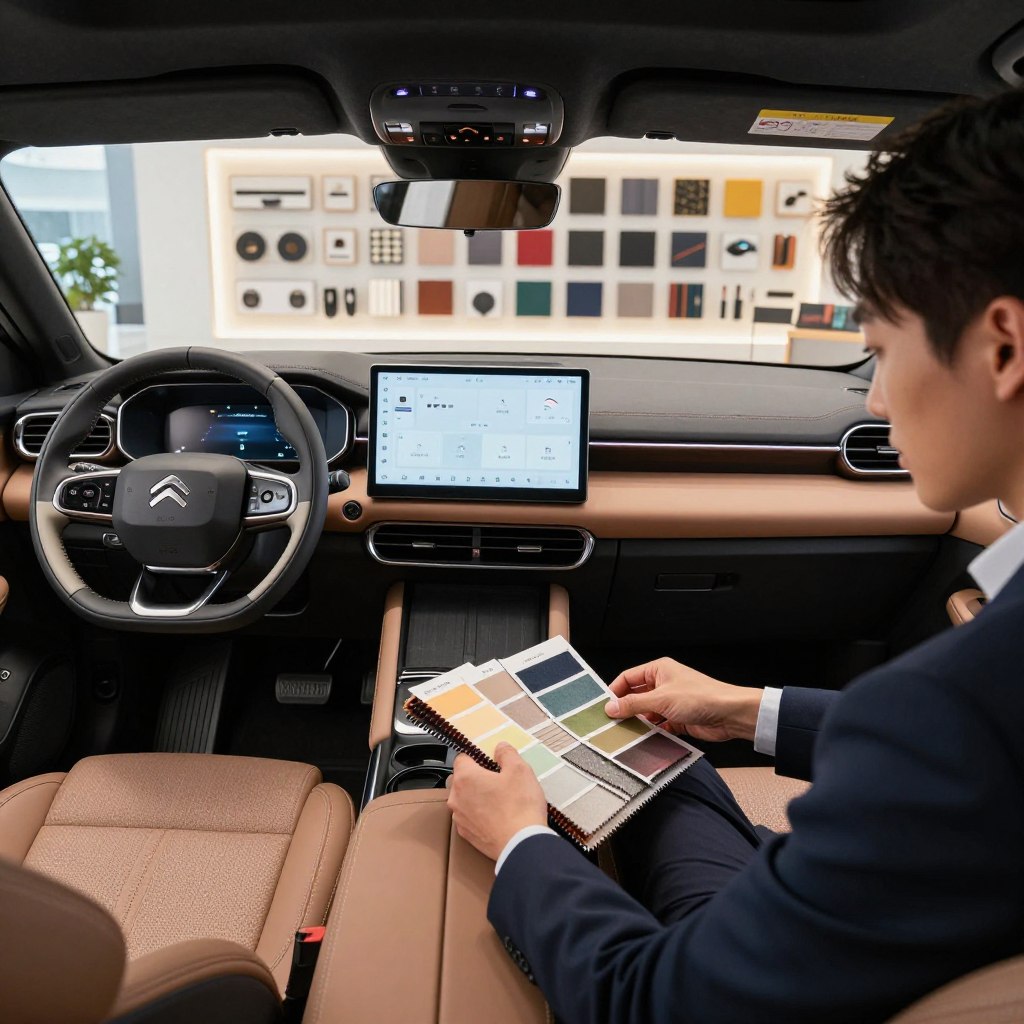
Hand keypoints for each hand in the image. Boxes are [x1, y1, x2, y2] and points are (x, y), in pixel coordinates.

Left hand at [447, 742, 548, 860]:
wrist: (522, 845)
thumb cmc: (520, 807)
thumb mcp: (520, 770)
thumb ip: (507, 753)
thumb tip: (500, 748)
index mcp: (465, 778)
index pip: (462, 758)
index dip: (477, 758)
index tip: (490, 762)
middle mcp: (457, 798)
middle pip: (462, 780)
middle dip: (477, 778)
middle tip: (499, 782)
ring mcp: (461, 819)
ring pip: (465, 800)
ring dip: (478, 798)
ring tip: (501, 801)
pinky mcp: (468, 836)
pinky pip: (470, 818)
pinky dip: (481, 816)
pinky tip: (498, 817)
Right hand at [605, 657, 762, 743]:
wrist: (730, 714)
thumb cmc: (701, 696)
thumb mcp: (661, 699)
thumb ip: (634, 704)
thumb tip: (611, 707)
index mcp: (658, 670)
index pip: (628, 678)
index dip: (615, 691)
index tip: (604, 706)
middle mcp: (664, 684)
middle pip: (636, 697)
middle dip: (625, 709)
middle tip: (610, 723)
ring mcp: (671, 703)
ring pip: (646, 713)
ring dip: (638, 723)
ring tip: (624, 734)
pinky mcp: (678, 719)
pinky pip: (658, 726)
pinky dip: (651, 733)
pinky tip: (642, 740)